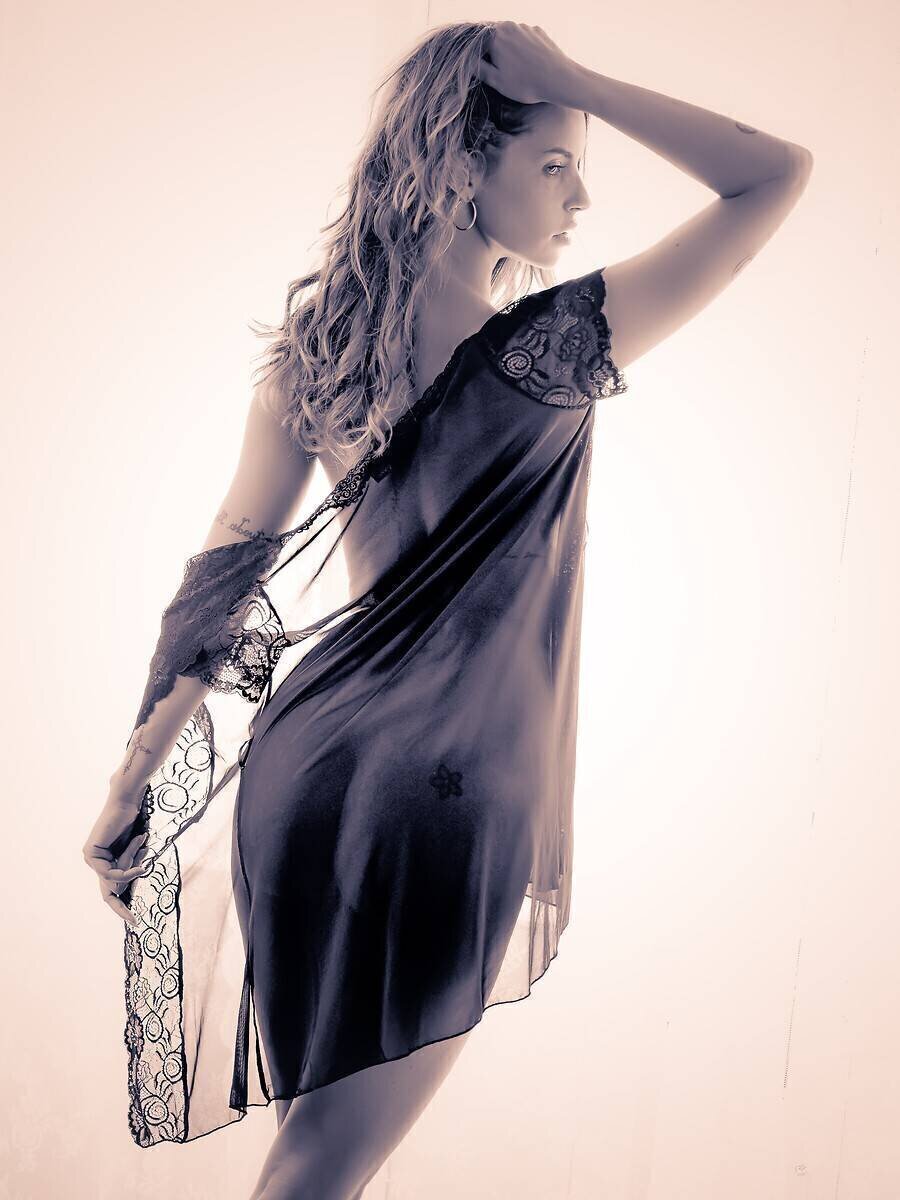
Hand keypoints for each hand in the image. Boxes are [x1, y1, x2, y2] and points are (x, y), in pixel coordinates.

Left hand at [82, 781, 152, 927]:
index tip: (133, 920)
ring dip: (130, 871)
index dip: (121, 907)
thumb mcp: (133, 852)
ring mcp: (90, 858)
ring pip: (113, 880)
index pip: (110, 890)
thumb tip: (123, 890)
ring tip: (141, 856)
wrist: (127, 804)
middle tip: (133, 918)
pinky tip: (138, 867)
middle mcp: (95, 861)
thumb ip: (128, 867)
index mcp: (105, 862)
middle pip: (108, 892)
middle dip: (121, 904)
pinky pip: (109, 874)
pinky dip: (124, 873)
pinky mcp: (90, 854)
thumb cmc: (134, 823)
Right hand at [476, 22, 581, 107]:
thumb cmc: (526, 84)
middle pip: (494, 38)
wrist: (559, 79)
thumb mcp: (497, 81)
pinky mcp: (538, 31)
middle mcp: (509, 26)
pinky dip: (523, 49)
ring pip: (510, 37)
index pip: (477, 44)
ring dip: (509, 50)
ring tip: (518, 71)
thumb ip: (479, 68)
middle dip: (494, 53)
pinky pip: (525, 38)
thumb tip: (469, 61)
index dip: (479, 59)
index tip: (485, 72)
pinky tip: (530, 64)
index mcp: (495, 36)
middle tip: (501, 73)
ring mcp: (525, 27)